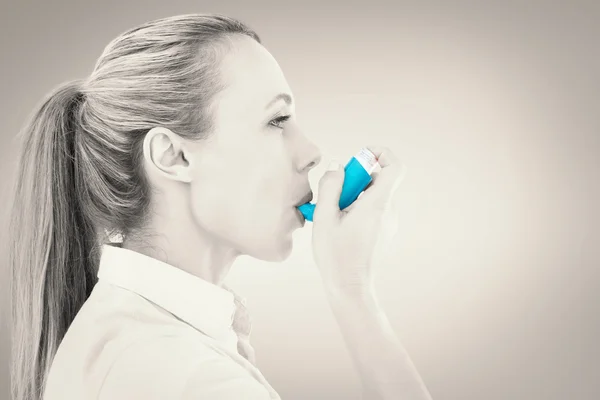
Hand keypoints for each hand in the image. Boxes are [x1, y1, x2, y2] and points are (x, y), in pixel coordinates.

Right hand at [311, 146, 406, 295]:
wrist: (350, 288)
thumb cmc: (336, 255)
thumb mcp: (324, 217)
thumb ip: (331, 187)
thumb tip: (337, 166)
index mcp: (377, 205)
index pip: (395, 167)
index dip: (382, 154)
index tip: (361, 158)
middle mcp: (388, 211)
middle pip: (378, 181)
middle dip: (355, 180)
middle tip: (334, 195)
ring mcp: (388, 223)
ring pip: (373, 196)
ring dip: (353, 197)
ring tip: (333, 215)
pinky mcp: (384, 233)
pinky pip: (373, 211)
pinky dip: (357, 210)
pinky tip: (340, 226)